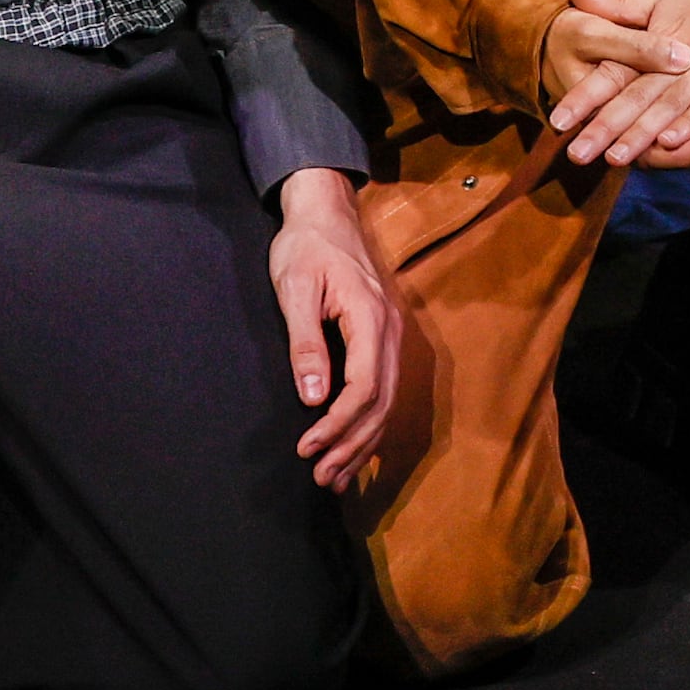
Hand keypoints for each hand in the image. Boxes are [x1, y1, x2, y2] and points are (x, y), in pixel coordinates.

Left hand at [266, 167, 405, 491]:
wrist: (325, 212)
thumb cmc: (306, 246)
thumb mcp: (296, 288)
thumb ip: (305, 342)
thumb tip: (312, 397)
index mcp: (370, 317)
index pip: (364, 387)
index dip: (338, 425)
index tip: (308, 448)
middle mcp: (391, 331)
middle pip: (381, 403)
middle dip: (352, 445)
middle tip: (320, 477)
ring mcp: (393, 336)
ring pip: (387, 402)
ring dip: (363, 443)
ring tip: (334, 476)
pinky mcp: (384, 340)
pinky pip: (385, 390)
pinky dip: (370, 425)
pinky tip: (354, 449)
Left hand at [544, 0, 689, 167]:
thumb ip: (618, 6)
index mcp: (655, 37)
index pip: (614, 71)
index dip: (586, 97)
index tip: (558, 120)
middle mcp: (678, 55)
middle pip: (636, 95)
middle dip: (606, 127)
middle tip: (575, 154)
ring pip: (669, 104)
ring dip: (643, 133)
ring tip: (615, 158)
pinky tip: (672, 142)